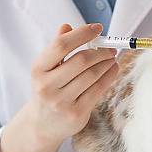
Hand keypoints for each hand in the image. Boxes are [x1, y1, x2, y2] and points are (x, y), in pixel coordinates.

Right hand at [28, 22, 118, 144]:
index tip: (97, 28)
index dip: (82, 33)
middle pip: (80, 60)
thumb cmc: (48, 88)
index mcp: (38, 69)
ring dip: (107, 63)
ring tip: (112, 57)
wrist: (41, 125)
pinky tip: (112, 69)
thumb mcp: (46, 67)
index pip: (61, 45)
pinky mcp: (76, 114)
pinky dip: (109, 76)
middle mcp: (46, 86)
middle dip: (100, 51)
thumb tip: (67, 26)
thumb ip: (56, 47)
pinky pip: (98, 90)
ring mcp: (61, 102)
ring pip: (92, 75)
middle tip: (110, 47)